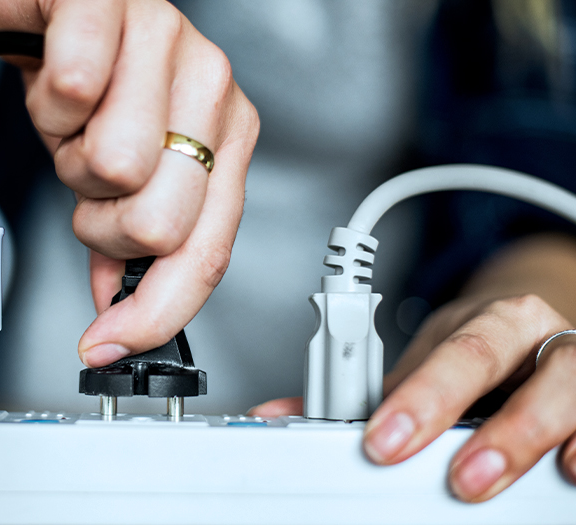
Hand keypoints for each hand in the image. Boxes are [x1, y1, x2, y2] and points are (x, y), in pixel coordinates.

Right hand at [0, 0, 259, 365]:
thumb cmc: (96, 72)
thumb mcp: (122, 163)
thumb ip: (130, 235)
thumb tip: (117, 308)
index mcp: (224, 140)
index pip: (205, 252)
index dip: (153, 312)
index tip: (109, 343)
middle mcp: (211, 91)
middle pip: (155, 225)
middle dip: (97, 221)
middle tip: (86, 179)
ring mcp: (171, 43)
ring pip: (112, 166)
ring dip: (65, 155)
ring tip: (72, 120)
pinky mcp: (114, 3)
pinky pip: (76, 86)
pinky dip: (46, 97)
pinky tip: (53, 73)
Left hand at [249, 234, 575, 501]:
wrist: (531, 335)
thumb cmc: (475, 356)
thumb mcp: (423, 366)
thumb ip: (363, 395)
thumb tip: (280, 414)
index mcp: (488, 321)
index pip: (452, 353)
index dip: (417, 399)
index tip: (380, 441)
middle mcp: (536, 335)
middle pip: (506, 369)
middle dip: (476, 424)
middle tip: (455, 478)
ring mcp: (573, 364)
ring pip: (568, 391)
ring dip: (532, 439)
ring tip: (500, 480)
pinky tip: (570, 472)